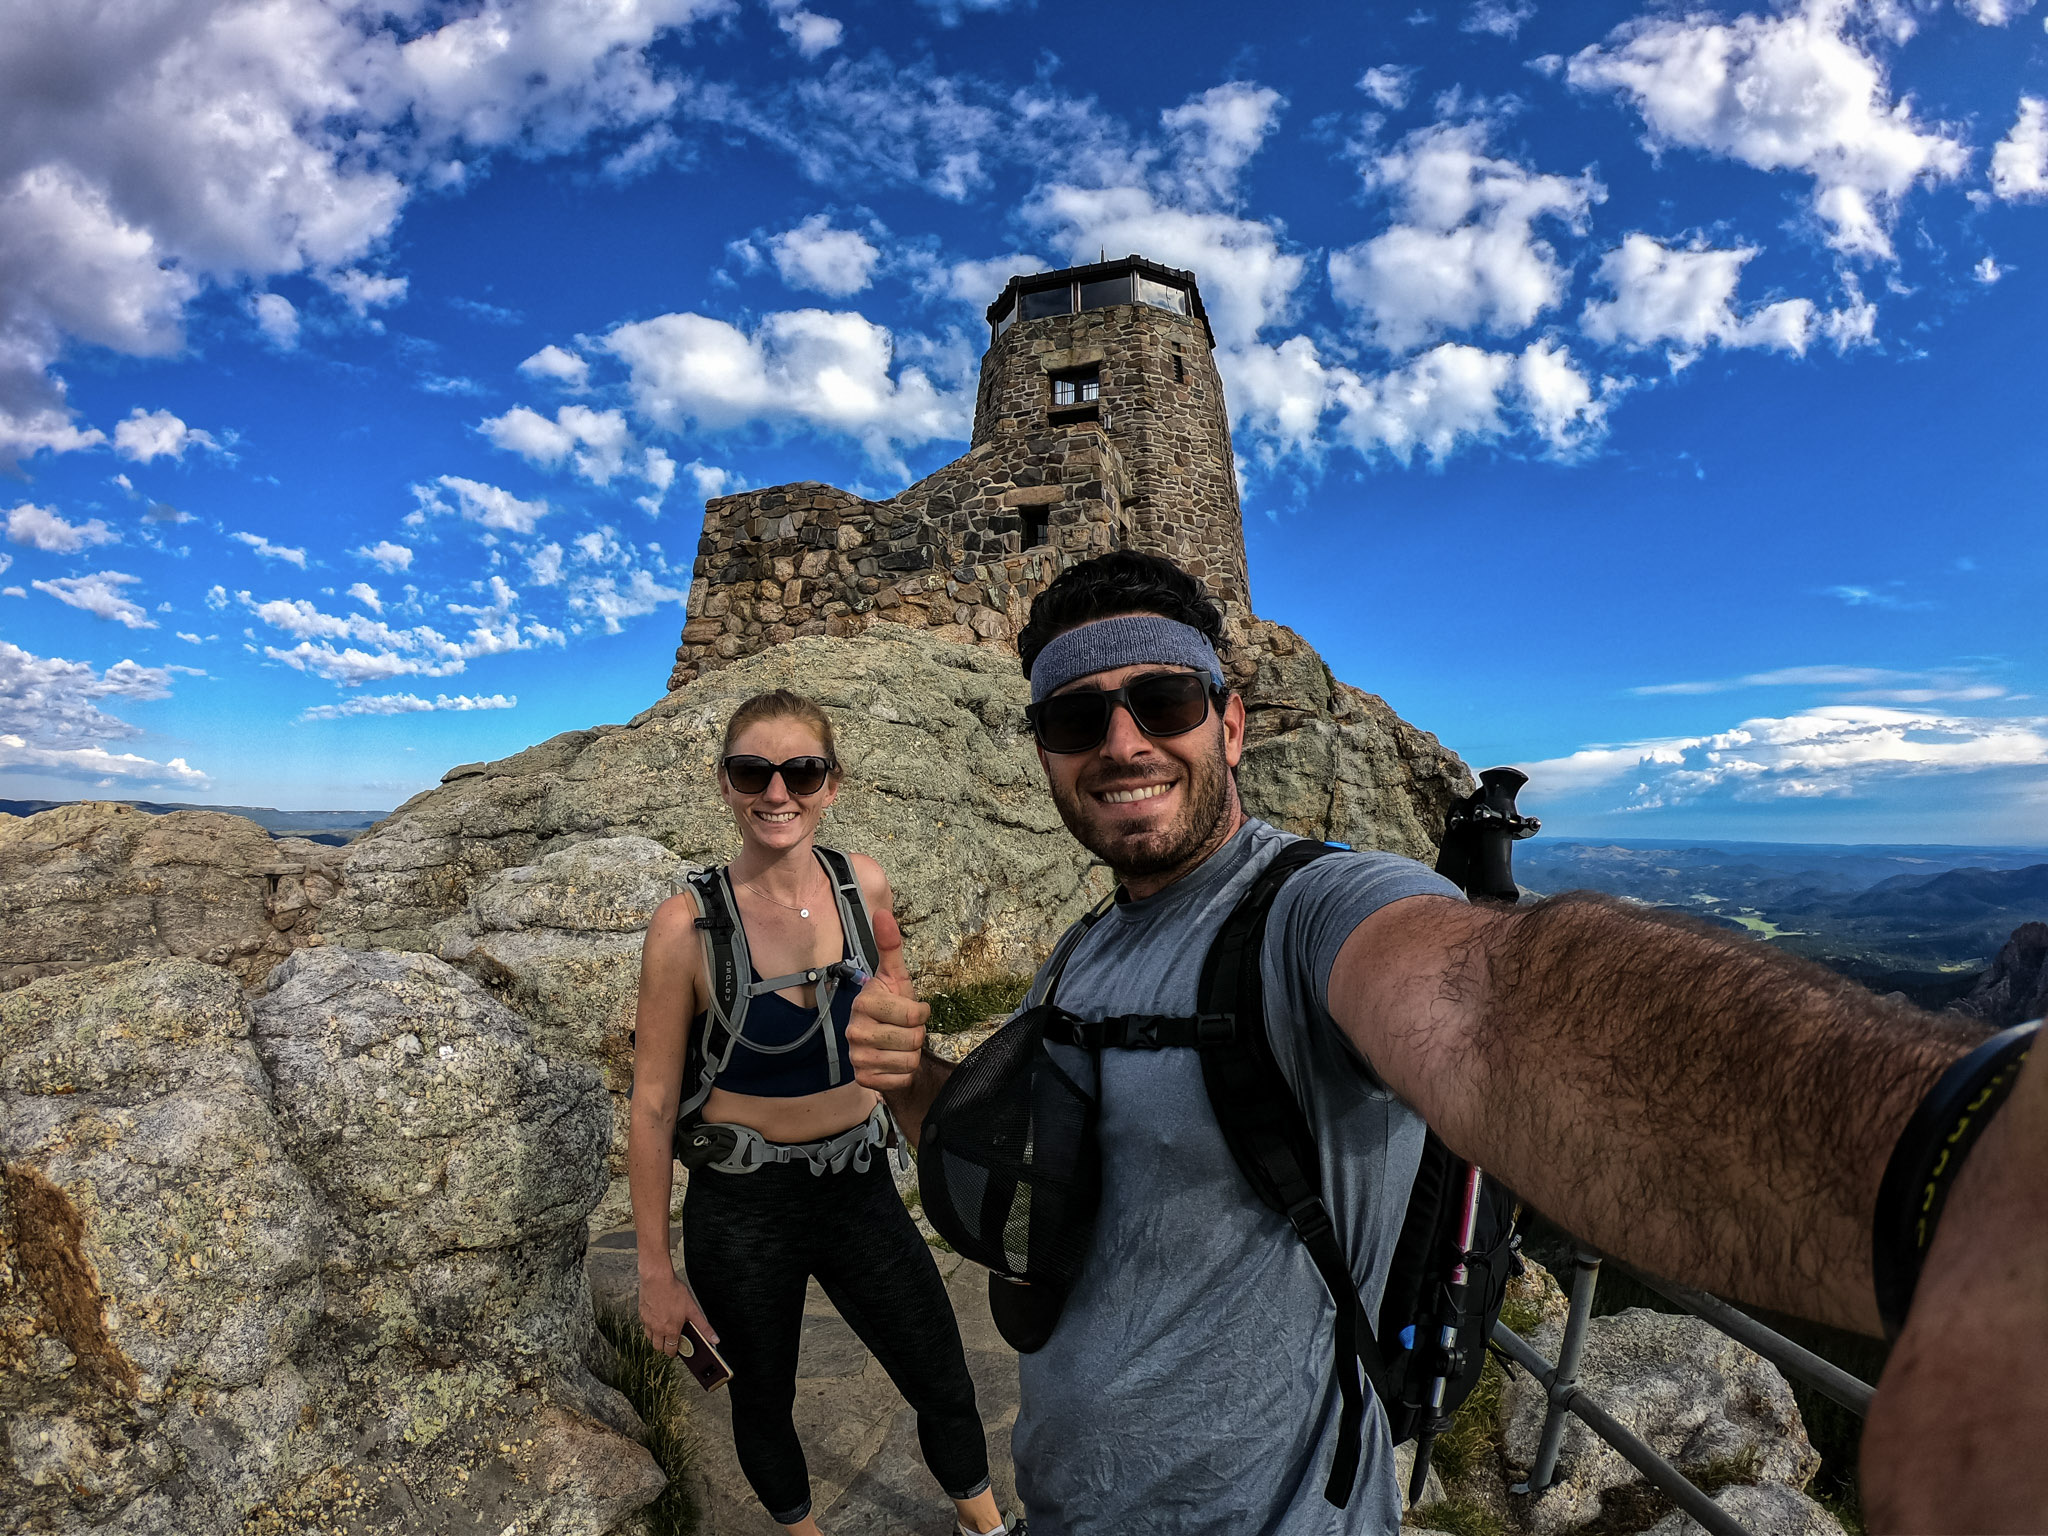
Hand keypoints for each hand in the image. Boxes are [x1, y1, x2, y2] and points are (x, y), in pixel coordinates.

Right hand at [640, 1268, 716, 1356]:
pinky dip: (650, 1327)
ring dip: (656, 1339)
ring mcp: (647, 1323)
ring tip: (664, 1332)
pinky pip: (644, 1327)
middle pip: (658, 1348)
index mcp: (670, 1330)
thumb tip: (715, 1339)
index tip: (677, 1350)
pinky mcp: (641, 1314)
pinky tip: (656, 1320)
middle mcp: (657, 1329)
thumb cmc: (674, 1291)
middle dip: (665, 1348)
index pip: (670, 1350)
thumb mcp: (693, 1310)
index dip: (674, 1352)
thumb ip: (704, 1327)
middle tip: (671, 1342)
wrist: (656, 1279)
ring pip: (650, 1339)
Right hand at [847, 905, 930, 1092]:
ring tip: (899, 1045)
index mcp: (864, 1003)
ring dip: (911, 1055)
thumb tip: (882, 912)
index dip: (921, 1013)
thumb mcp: (896, 977)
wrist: (885, 1046)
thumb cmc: (893, 1007)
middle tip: (904, 1030)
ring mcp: (856, 1057)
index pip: (913, 1015)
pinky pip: (900, 1079)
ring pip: (908, 1061)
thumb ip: (891, 946)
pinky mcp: (863, 1080)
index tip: (912, 1010)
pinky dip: (903, 1074)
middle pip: (913, 1039)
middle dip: (917, 1035)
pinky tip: (893, 1063)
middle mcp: (854, 1031)